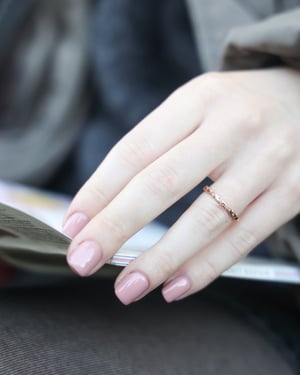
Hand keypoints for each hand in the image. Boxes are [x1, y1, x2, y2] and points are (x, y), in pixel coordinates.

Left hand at [63, 68, 299, 303]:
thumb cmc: (239, 109)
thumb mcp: (198, 107)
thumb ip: (159, 146)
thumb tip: (107, 203)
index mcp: (199, 99)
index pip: (135, 150)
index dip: (98, 191)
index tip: (73, 225)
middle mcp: (234, 126)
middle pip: (162, 183)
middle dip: (115, 227)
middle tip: (82, 259)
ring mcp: (268, 160)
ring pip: (204, 220)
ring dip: (159, 260)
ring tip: (126, 287)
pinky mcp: (294, 191)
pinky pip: (243, 238)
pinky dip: (205, 268)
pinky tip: (174, 287)